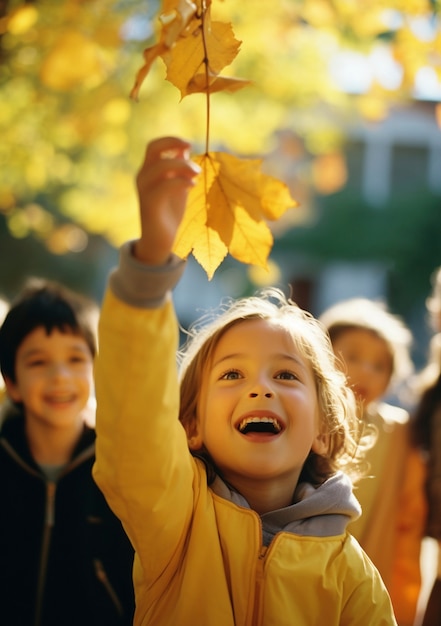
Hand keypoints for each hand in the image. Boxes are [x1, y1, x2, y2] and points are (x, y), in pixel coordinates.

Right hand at [134, 136, 200, 264]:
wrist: (159, 240)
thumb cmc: (169, 212)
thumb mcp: (177, 186)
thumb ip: (179, 169)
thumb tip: (184, 149)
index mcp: (148, 171)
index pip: (155, 146)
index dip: (171, 140)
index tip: (189, 144)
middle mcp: (143, 177)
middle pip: (153, 149)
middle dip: (173, 144)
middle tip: (192, 149)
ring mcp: (144, 190)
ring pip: (160, 166)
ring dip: (183, 165)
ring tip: (197, 173)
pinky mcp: (150, 204)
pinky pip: (165, 185)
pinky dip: (181, 181)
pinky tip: (192, 186)